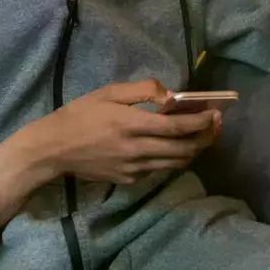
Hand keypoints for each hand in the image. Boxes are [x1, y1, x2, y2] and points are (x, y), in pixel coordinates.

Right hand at [32, 80, 222, 185]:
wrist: (54, 149)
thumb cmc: (80, 115)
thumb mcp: (108, 92)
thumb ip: (141, 90)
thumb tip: (169, 95)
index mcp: (132, 124)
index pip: (178, 127)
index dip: (201, 122)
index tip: (215, 114)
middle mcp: (137, 149)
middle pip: (184, 149)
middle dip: (205, 138)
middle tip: (214, 126)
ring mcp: (135, 168)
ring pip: (176, 163)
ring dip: (193, 151)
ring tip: (200, 138)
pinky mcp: (130, 179)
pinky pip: (158, 169)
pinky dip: (170, 158)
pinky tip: (169, 147)